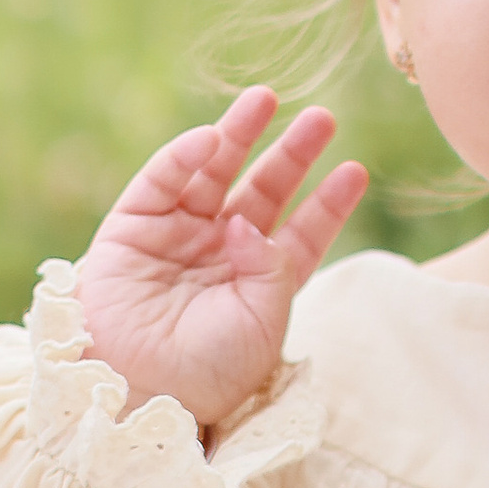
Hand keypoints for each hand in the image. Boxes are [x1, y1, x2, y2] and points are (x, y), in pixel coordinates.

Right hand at [72, 87, 366, 428]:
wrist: (139, 388)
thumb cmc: (207, 371)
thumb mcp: (263, 322)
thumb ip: (272, 265)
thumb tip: (248, 220)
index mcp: (258, 285)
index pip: (301, 234)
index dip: (326, 202)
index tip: (355, 170)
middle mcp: (220, 255)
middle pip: (264, 192)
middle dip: (292, 155)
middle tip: (322, 119)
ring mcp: (177, 237)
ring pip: (215, 174)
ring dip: (239, 135)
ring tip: (266, 99)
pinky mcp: (133, 225)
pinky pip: (163, 180)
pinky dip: (185, 156)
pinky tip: (212, 139)